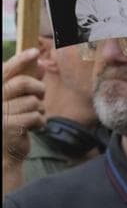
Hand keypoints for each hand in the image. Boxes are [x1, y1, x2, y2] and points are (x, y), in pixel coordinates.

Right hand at [3, 48, 45, 166]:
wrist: (4, 155)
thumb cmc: (12, 124)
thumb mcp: (16, 101)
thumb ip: (25, 84)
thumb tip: (40, 64)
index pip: (5, 71)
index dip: (20, 60)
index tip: (34, 52)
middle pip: (23, 83)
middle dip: (38, 88)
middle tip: (41, 96)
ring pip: (33, 101)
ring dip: (39, 110)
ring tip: (31, 118)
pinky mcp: (8, 125)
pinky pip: (36, 116)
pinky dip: (39, 122)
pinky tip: (32, 128)